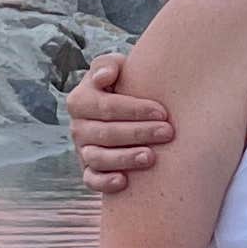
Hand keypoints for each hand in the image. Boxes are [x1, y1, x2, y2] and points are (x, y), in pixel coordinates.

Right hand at [65, 51, 174, 191]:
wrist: (130, 112)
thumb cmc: (127, 85)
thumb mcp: (118, 69)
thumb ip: (108, 64)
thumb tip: (104, 77)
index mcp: (80, 100)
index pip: (106, 106)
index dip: (134, 110)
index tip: (162, 112)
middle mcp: (78, 127)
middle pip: (105, 133)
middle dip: (138, 133)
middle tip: (168, 133)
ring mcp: (83, 151)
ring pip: (98, 158)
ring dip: (125, 158)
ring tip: (152, 157)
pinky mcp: (89, 172)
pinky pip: (91, 180)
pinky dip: (104, 183)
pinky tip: (124, 182)